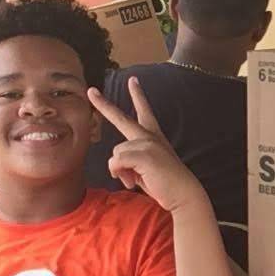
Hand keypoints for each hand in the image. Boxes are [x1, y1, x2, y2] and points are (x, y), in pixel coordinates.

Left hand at [88, 77, 206, 213]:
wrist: (183, 194)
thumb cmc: (165, 185)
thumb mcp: (145, 170)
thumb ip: (131, 162)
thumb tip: (115, 166)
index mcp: (153, 137)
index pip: (144, 112)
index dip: (138, 95)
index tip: (133, 80)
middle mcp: (150, 136)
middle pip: (121, 118)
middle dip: (104, 105)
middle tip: (90, 91)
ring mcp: (147, 143)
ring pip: (116, 153)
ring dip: (121, 171)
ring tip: (136, 180)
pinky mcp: (144, 153)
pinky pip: (116, 162)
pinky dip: (120, 174)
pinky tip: (134, 182)